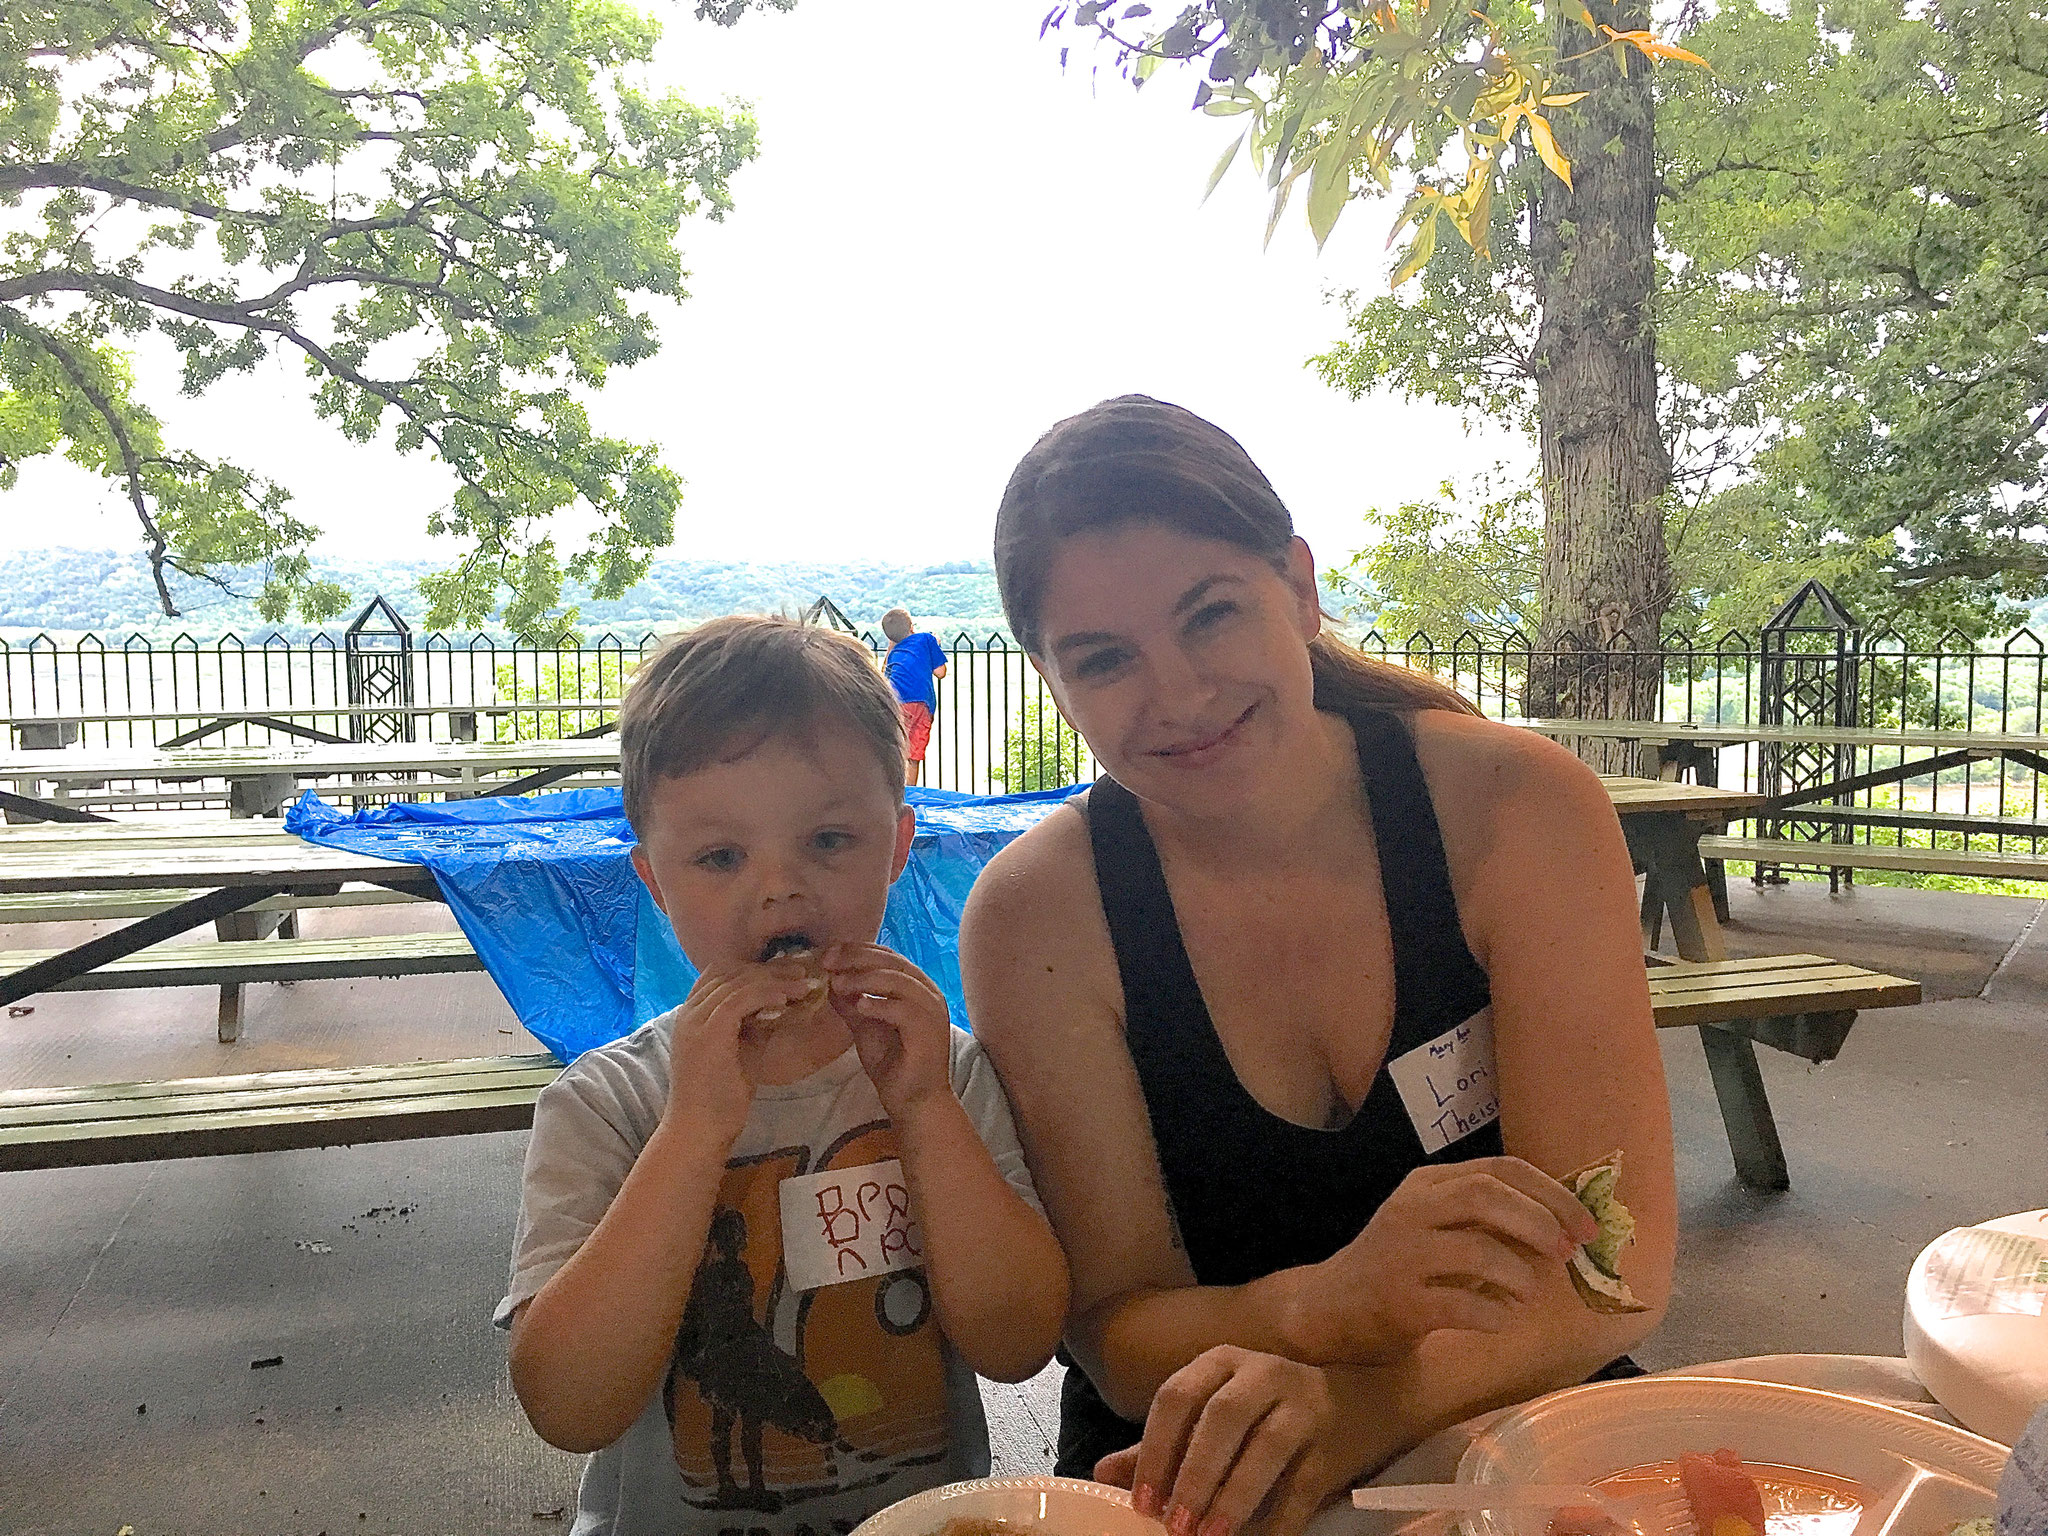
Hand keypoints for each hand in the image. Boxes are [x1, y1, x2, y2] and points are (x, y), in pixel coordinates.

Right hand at [662, 963, 817, 1146]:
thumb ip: (756, 1025)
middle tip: (801, 970)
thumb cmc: (721, 1098)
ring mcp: (695, 1020)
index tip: (786, 971)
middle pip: (730, 971)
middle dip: (769, 968)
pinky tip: (788, 998)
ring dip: (774, 978)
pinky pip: (740, 998)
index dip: (754, 968)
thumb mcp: (744, 1051)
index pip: (720, 974)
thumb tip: (783, 1005)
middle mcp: (690, 1012)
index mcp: (692, 1015)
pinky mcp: (708, 1032)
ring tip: (804, 982)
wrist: (700, 1131)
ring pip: (737, 981)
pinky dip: (767, 993)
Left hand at [822, 942, 951, 1117]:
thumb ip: (851, 1003)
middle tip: (829, 961)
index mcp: (915, 987)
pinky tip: (859, 1005)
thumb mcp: (865, 1027)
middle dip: (857, 957)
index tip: (828, 954)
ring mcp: (932, 1010)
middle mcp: (928, 992)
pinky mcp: (930, 1030)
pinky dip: (880, 1003)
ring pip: (899, 980)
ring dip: (865, 978)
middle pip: (892, 962)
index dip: (857, 950)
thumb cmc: (892, 1065)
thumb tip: (831, 980)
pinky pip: (904, 1009)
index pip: (887, 956)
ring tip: (838, 983)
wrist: (914, 1101)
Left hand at [1097, 1346, 1348, 1535]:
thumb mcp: (1217, 1413)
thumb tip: (1102, 1473)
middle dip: (1193, 1474)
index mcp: (1222, 1362)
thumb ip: (1165, 1442)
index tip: (1142, 1500)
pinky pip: (1302, 1486)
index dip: (1154, 1449)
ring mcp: (1303, 1404)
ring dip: (1232, 1496)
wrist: (1368, 1400)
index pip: (1177, 1396)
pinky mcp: (1333, 1443)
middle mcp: (1262, 1373)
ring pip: (1264, 1447)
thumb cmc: (1273, 1409)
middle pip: (1221, 1417)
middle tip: (1174, 1524)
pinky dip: (1276, 1521)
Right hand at [1293, 1156, 1599, 1361]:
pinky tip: (1502, 1320)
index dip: (1551, 1194)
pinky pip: (1461, 1304)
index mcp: (1428, 1184)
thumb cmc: (1402, 1268)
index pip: (1499, 1168)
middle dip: (1538, 1222)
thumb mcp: (1440, 1228)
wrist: (1332, 1308)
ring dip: (1519, 1275)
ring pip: (1476, 1249)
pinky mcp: (1398, 1302)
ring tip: (1528, 1293)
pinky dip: (1495, 1313)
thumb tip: (1568, 1227)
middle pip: (1484, 1194)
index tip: (1586, 1225)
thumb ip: (1490, 1221)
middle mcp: (1411, 1210)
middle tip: (1566, 1252)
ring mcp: (1401, 1255)